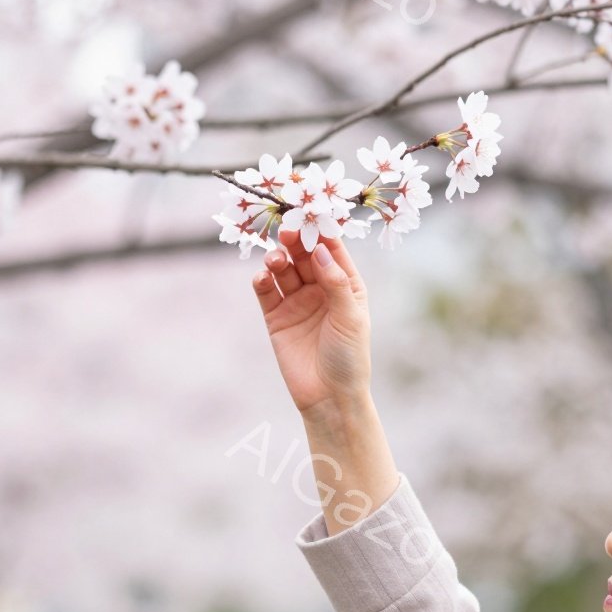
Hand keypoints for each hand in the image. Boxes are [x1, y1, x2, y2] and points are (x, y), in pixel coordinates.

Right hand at [250, 226, 371, 419]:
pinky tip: (262, 278)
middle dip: (295, 240)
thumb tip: (319, 250)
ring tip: (275, 260)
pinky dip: (262, 281)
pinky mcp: (276, 317)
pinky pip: (266, 292)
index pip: (331, 250)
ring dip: (278, 259)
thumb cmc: (349, 357)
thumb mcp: (350, 317)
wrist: (329, 397)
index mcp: (345, 284)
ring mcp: (297, 302)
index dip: (320, 232)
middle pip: (304, 254)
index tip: (309, 214)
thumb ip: (335, 282)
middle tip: (286, 230)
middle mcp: (320, 289)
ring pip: (283, 270)